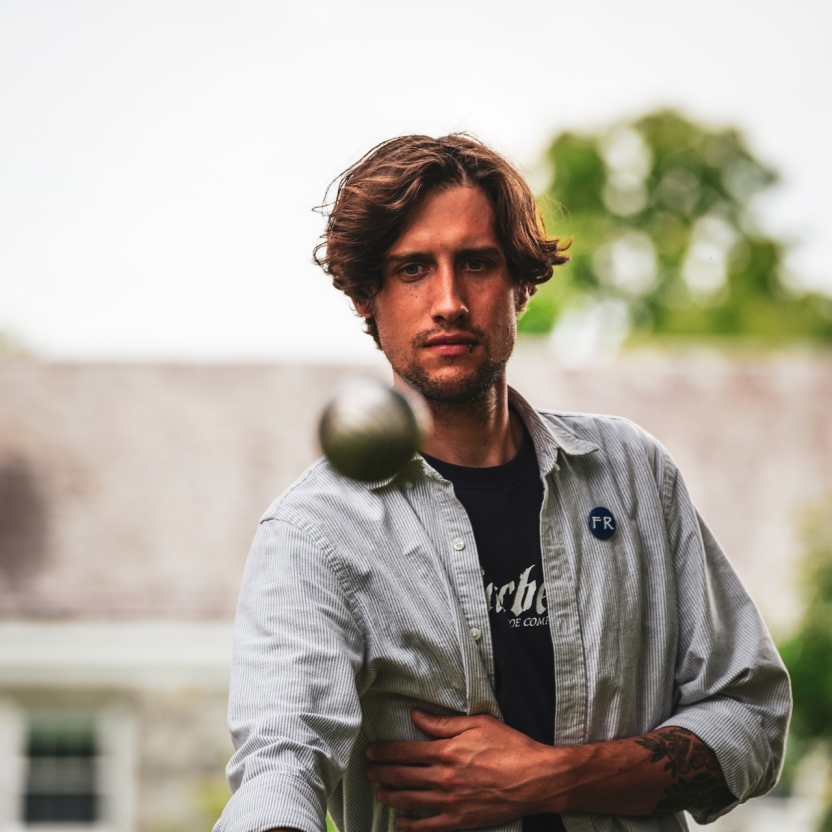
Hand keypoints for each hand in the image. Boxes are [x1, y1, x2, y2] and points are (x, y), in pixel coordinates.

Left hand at [365, 710, 559, 830]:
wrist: (536, 779)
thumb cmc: (510, 747)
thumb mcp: (478, 724)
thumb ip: (443, 723)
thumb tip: (416, 716)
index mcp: (446, 751)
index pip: (405, 751)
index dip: (384, 752)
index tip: (371, 752)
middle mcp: (444, 777)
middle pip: (402, 776)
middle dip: (380, 773)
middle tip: (368, 771)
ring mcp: (451, 801)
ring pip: (410, 801)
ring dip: (390, 797)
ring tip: (378, 792)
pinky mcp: (461, 820)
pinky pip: (428, 825)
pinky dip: (410, 824)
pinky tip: (400, 821)